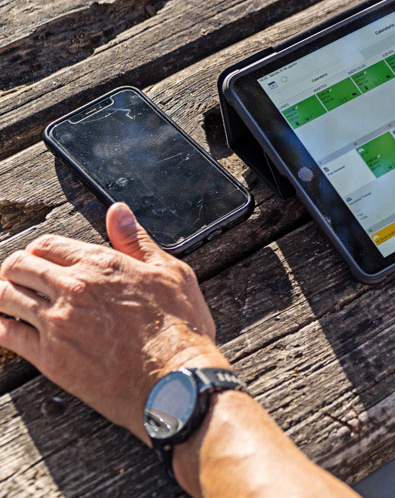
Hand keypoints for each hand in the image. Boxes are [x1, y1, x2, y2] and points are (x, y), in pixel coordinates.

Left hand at [0, 203, 226, 444]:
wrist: (175, 379)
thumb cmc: (180, 328)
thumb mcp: (170, 272)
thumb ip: (136, 241)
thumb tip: (118, 212)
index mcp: (101, 264)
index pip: (48, 245)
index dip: (40, 251)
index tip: (41, 259)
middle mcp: (73, 287)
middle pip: (19, 266)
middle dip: (15, 269)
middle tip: (18, 278)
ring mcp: (57, 322)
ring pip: (5, 297)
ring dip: (2, 294)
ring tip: (7, 299)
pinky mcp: (49, 356)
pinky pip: (6, 334)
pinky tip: (3, 325)